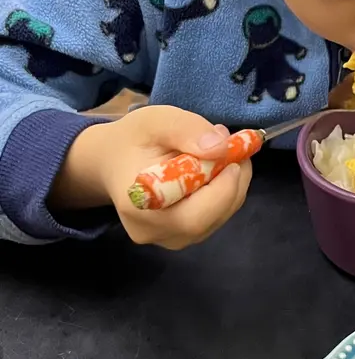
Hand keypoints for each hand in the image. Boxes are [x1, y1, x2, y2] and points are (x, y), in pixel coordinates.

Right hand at [51, 105, 252, 249]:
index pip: (192, 216)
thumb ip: (186, 129)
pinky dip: (225, 193)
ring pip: (218, 217)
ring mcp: (168, 238)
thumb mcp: (156, 120)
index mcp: (140, 207)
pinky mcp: (182, 235)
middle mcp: (153, 232)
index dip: (222, 190)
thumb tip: (220, 148)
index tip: (234, 157)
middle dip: (234, 183)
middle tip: (238, 150)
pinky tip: (217, 170)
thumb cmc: (133, 139)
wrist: (112, 160)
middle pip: (211, 218)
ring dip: (233, 185)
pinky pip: (215, 217)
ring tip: (225, 154)